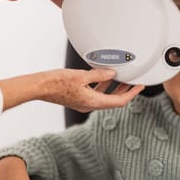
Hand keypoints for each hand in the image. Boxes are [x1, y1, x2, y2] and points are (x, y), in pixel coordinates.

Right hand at [0, 68, 144, 112]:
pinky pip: (96, 93)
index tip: (140, 86)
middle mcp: (89, 105)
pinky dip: (103, 85)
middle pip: (114, 100)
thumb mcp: (81, 76)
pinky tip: (104, 76)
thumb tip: (112, 74)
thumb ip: (99, 75)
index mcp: (93, 102)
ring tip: (123, 78)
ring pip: (105, 96)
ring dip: (115, 88)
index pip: (119, 101)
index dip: (132, 94)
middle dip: (125, 90)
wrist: (39, 86)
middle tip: (134, 82)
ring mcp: (84, 102)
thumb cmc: (56, 82)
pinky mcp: (78, 98)